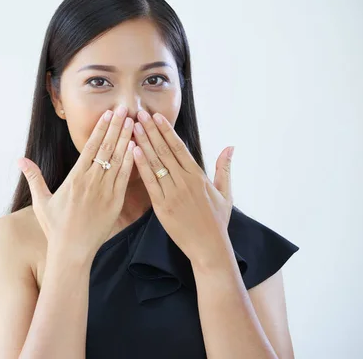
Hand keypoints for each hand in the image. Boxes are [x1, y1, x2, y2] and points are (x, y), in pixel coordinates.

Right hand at [18, 108, 135, 260]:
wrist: (72, 251)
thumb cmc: (55, 227)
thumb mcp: (41, 201)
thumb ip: (34, 177)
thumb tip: (20, 160)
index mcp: (74, 178)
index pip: (90, 147)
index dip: (100, 129)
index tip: (108, 114)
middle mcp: (90, 181)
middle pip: (106, 148)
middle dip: (116, 127)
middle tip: (124, 109)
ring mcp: (105, 191)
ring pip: (117, 160)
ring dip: (126, 139)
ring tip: (132, 122)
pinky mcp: (115, 202)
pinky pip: (125, 177)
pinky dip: (131, 161)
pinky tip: (136, 147)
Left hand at [132, 110, 234, 265]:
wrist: (209, 247)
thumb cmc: (217, 221)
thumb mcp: (226, 193)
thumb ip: (224, 168)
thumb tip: (230, 147)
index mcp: (198, 176)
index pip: (179, 147)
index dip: (167, 131)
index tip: (157, 117)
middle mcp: (185, 181)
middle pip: (165, 151)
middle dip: (151, 131)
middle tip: (139, 114)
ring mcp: (173, 193)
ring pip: (156, 163)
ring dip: (143, 143)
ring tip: (132, 127)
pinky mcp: (163, 207)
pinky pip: (150, 182)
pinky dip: (142, 166)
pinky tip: (134, 151)